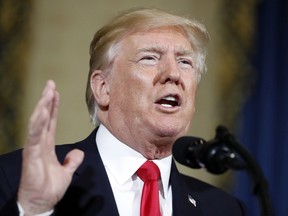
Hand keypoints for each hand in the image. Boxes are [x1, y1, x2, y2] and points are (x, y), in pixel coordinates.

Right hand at [17, 80, 83, 214]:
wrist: (42, 203)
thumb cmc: (49, 188)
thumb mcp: (67, 172)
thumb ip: (72, 161)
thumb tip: (78, 153)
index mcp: (47, 145)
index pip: (51, 121)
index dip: (53, 107)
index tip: (55, 92)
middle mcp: (40, 143)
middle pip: (44, 117)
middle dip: (47, 100)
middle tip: (51, 84)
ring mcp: (35, 147)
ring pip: (38, 122)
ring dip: (43, 105)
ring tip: (48, 90)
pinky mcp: (32, 154)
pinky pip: (35, 135)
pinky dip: (38, 122)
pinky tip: (42, 110)